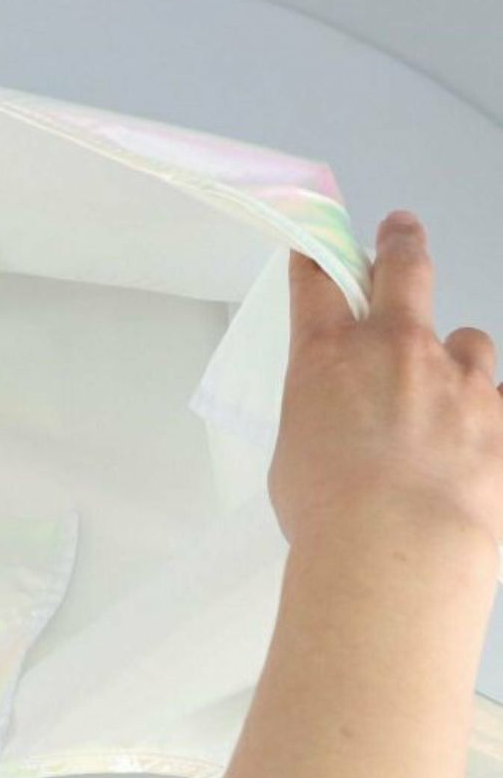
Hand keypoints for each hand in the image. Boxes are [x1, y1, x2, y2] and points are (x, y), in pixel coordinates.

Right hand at [269, 209, 502, 551]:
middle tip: (402, 228)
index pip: (317, 284)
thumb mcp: (295, 452)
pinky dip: (486, 417)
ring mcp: (458, 379)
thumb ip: (323, 416)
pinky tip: (475, 449)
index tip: (315, 252)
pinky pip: (500, 403)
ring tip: (448, 391)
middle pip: (403, 269)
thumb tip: (344, 427)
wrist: (396, 549)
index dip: (315, 260)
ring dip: (456, 354)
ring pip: (468, 338)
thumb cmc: (327, 509)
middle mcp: (394, 349)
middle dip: (401, 242)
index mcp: (328, 354)